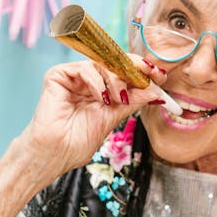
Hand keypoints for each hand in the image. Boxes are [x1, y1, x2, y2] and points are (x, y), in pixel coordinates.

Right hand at [19, 55, 168, 187]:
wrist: (56, 153)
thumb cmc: (78, 142)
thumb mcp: (113, 117)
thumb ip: (133, 101)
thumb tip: (156, 92)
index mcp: (101, 91)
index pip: (123, 74)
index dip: (141, 71)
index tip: (160, 75)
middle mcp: (88, 81)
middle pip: (114, 63)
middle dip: (135, 67)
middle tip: (149, 73)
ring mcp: (73, 78)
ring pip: (102, 64)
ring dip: (116, 80)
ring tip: (118, 99)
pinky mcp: (58, 76)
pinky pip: (84, 68)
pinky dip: (97, 81)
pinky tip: (101, 97)